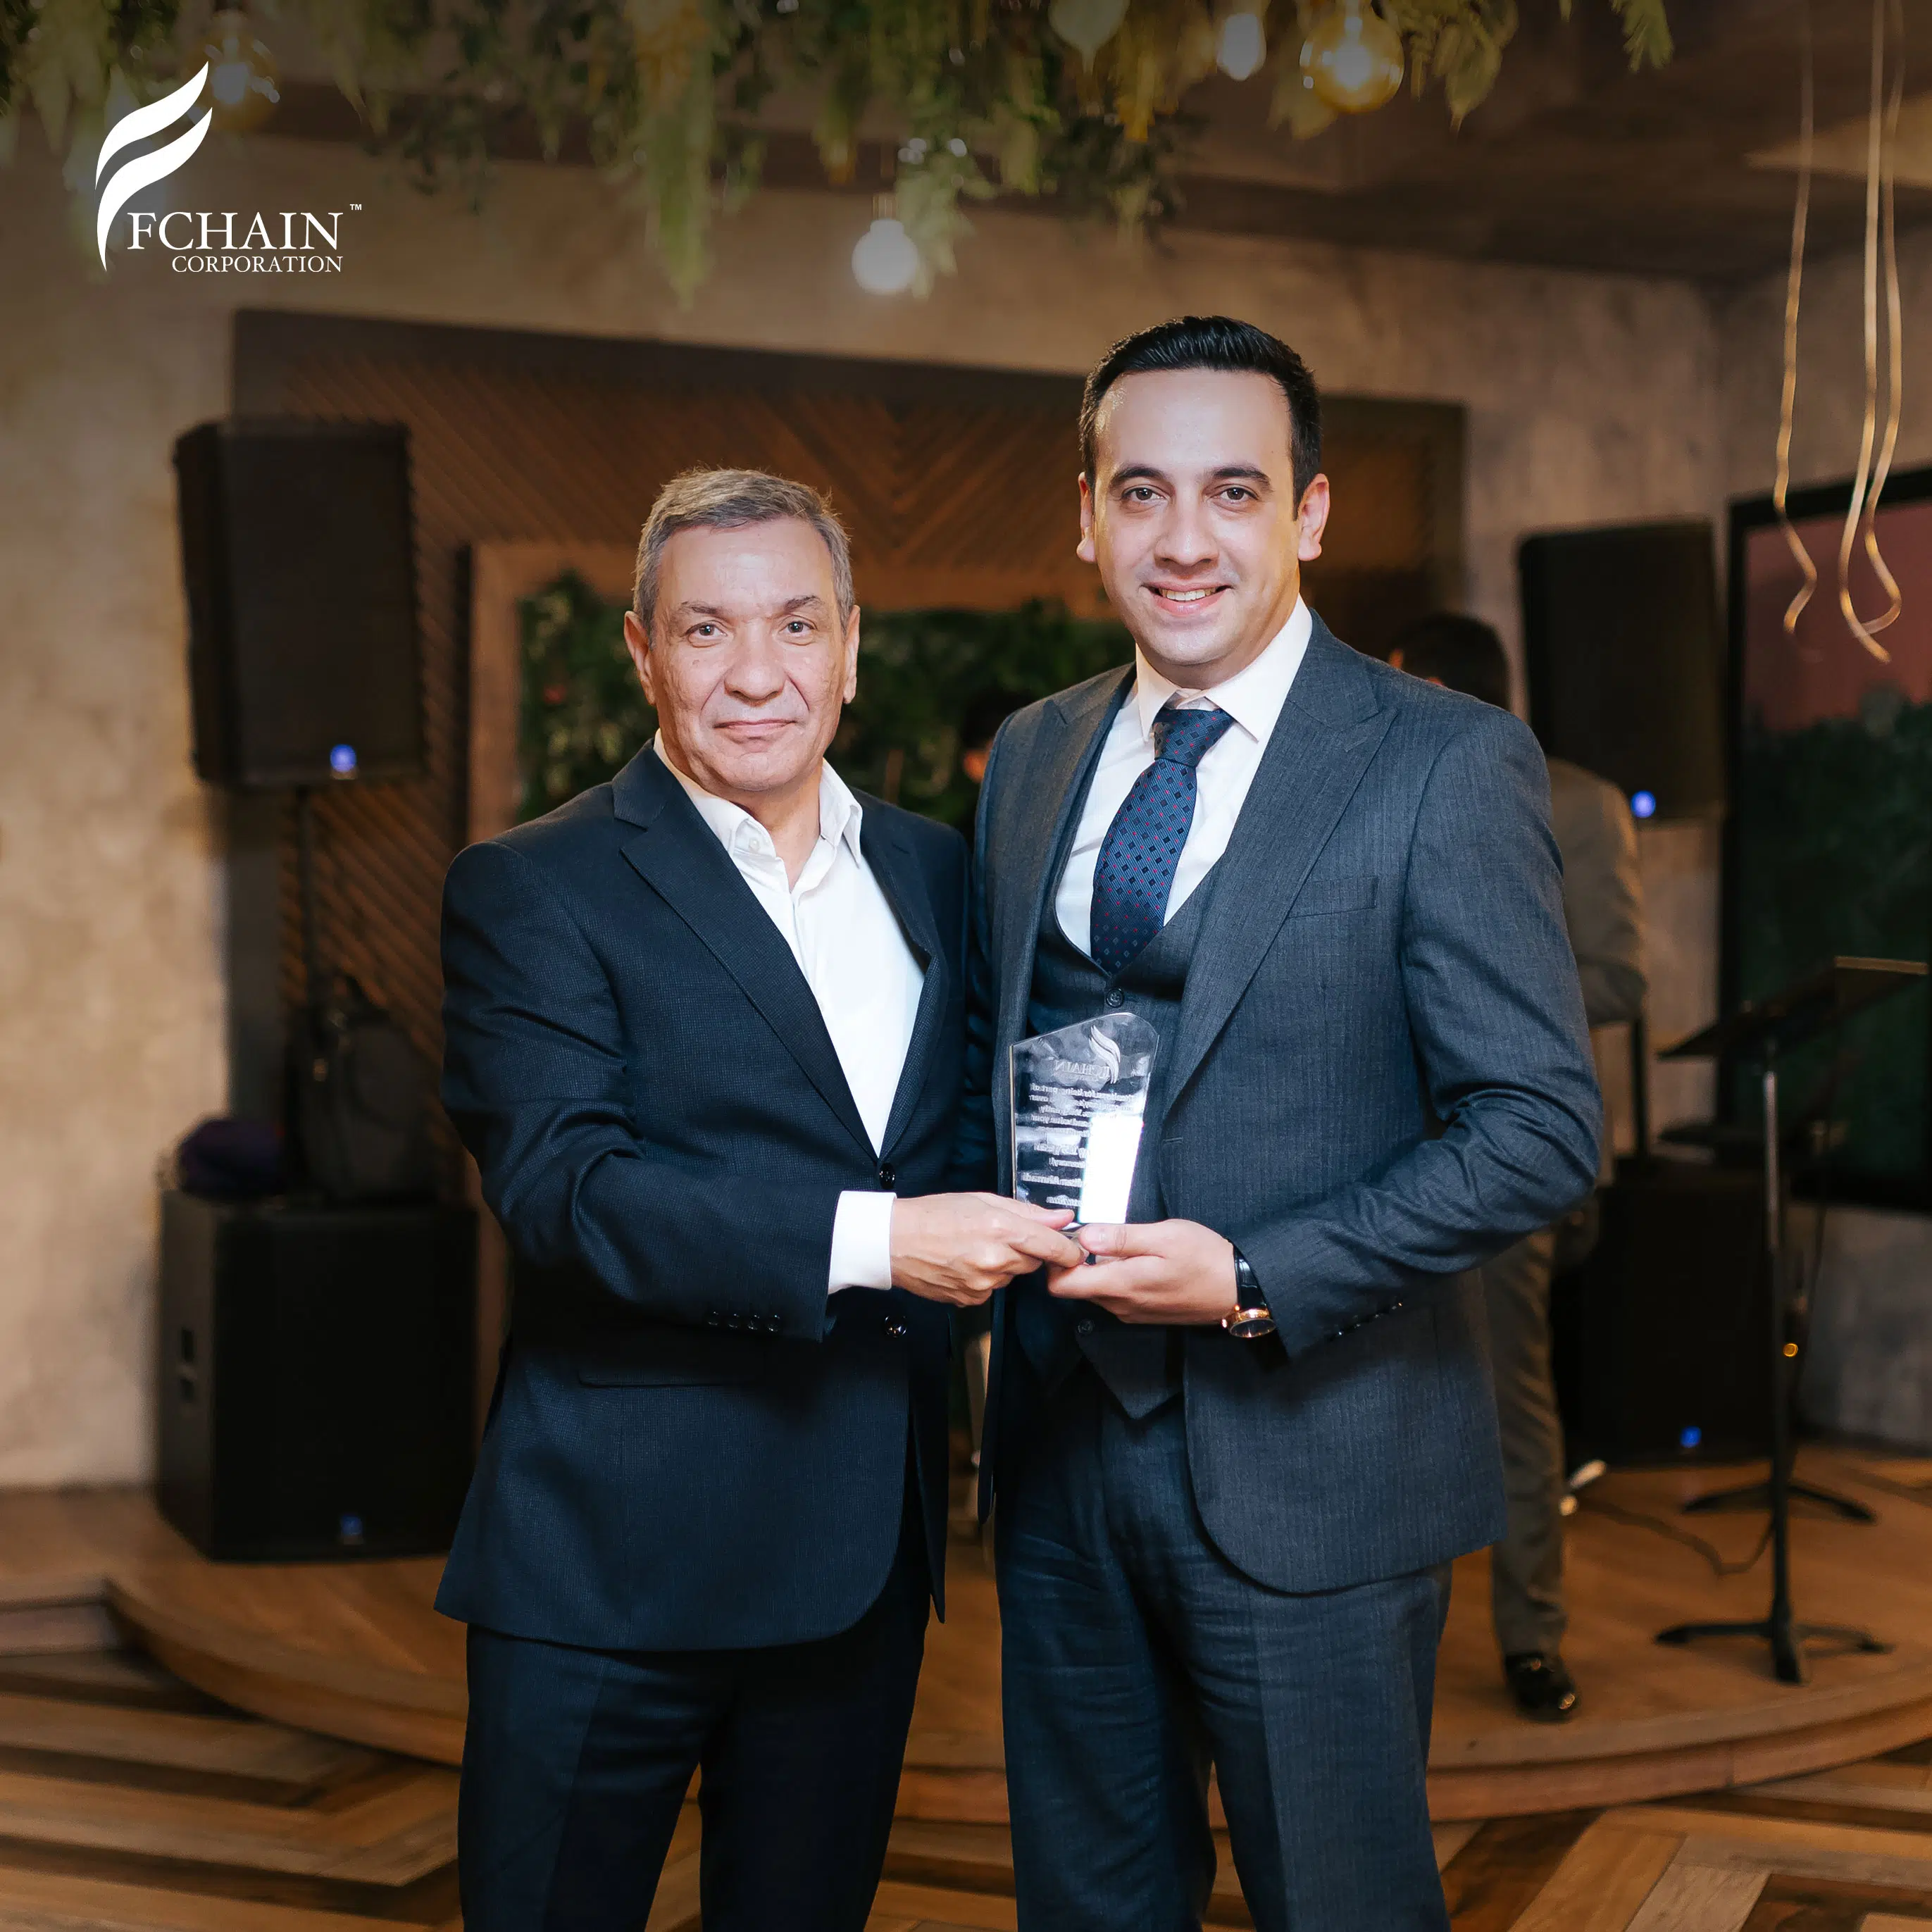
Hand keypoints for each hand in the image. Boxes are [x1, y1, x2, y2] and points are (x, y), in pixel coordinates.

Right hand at [890, 1194, 1084, 1306]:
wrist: (894, 1242)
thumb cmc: (934, 1215)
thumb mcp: (983, 1200)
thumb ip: (1028, 1212)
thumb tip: (1062, 1218)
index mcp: (1000, 1229)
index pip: (1052, 1247)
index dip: (1069, 1251)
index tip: (1075, 1251)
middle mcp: (994, 1260)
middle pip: (1033, 1261)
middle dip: (1025, 1250)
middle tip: (998, 1234)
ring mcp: (982, 1284)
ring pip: (1011, 1275)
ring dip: (1003, 1263)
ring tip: (973, 1247)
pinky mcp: (971, 1300)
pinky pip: (991, 1289)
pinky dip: (985, 1277)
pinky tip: (964, 1263)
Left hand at [1047, 1219, 1236, 1325]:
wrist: (1238, 1288)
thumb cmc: (1204, 1258)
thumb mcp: (1164, 1236)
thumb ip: (1120, 1238)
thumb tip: (1084, 1236)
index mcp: (1120, 1285)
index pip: (1060, 1285)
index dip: (1056, 1259)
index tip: (1068, 1235)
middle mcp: (1120, 1305)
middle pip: (1076, 1287)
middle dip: (1076, 1259)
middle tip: (1095, 1231)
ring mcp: (1131, 1312)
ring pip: (1095, 1290)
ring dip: (1097, 1267)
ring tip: (1119, 1241)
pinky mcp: (1143, 1312)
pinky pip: (1115, 1295)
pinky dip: (1114, 1276)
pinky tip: (1136, 1257)